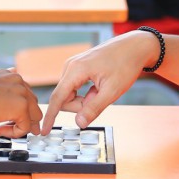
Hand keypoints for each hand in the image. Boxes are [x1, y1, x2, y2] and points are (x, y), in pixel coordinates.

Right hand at [0, 69, 41, 137]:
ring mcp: (21, 94)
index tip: (10, 118)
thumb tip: (5, 75)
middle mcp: (18, 81)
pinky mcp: (21, 108)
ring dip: (21, 126)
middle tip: (12, 128)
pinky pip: (26, 127)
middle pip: (33, 104)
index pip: (25, 93)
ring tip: (4, 130)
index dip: (20, 108)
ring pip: (34, 116)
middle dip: (26, 118)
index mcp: (10, 75)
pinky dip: (14, 133)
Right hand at [41, 31, 156, 131]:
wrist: (135, 47)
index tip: (43, 131)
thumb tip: (79, 123)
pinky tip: (99, 87)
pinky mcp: (77, 67)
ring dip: (84, 100)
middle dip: (79, 106)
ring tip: (102, 91)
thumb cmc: (125, 65)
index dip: (50, 117)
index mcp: (75, 70)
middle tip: (100, 100)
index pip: (57, 98)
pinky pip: (74, 87)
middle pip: (64, 98)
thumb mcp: (112, 91)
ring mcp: (73, 65)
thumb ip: (94, 108)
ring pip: (69, 94)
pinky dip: (86, 93)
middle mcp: (70, 66)